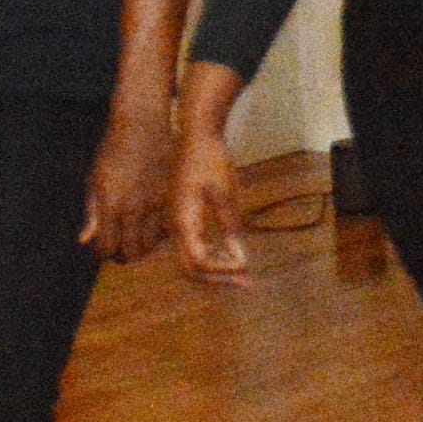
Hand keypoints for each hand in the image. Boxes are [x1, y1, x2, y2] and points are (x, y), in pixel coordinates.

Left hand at [80, 114, 174, 262]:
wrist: (142, 124)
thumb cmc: (113, 151)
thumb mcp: (95, 180)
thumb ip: (92, 213)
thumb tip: (85, 241)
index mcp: (111, 205)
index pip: (107, 248)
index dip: (103, 254)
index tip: (103, 251)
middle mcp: (135, 208)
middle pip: (131, 252)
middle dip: (123, 256)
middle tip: (120, 250)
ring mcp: (156, 204)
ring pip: (152, 244)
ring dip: (142, 247)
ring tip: (136, 238)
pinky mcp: (173, 197)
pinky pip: (168, 228)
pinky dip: (159, 233)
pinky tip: (152, 224)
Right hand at [168, 128, 249, 279]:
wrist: (197, 134)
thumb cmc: (211, 160)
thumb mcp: (226, 194)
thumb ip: (232, 228)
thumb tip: (240, 260)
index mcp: (183, 221)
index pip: (199, 262)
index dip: (223, 269)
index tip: (246, 267)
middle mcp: (175, 227)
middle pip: (191, 269)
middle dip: (219, 280)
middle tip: (247, 286)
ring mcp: (177, 222)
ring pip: (191, 261)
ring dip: (216, 272)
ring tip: (243, 277)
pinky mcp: (183, 217)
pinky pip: (193, 247)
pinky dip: (212, 257)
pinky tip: (231, 255)